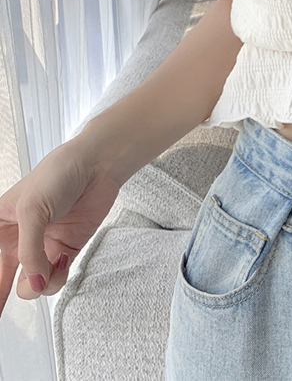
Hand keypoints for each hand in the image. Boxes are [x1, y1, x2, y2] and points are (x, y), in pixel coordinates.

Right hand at [0, 137, 120, 315]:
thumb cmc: (59, 175)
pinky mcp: (65, 250)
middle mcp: (19, 240)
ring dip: (40, 284)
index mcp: (1, 227)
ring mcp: (42, 247)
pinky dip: (59, 277)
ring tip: (50, 264)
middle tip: (4, 309)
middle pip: (4, 281)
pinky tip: (63, 259)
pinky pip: (56, 279)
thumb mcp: (33, 210)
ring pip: (32, 285)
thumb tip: (33, 284)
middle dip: (3, 298)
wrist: (97, 166)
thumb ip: (30, 252)